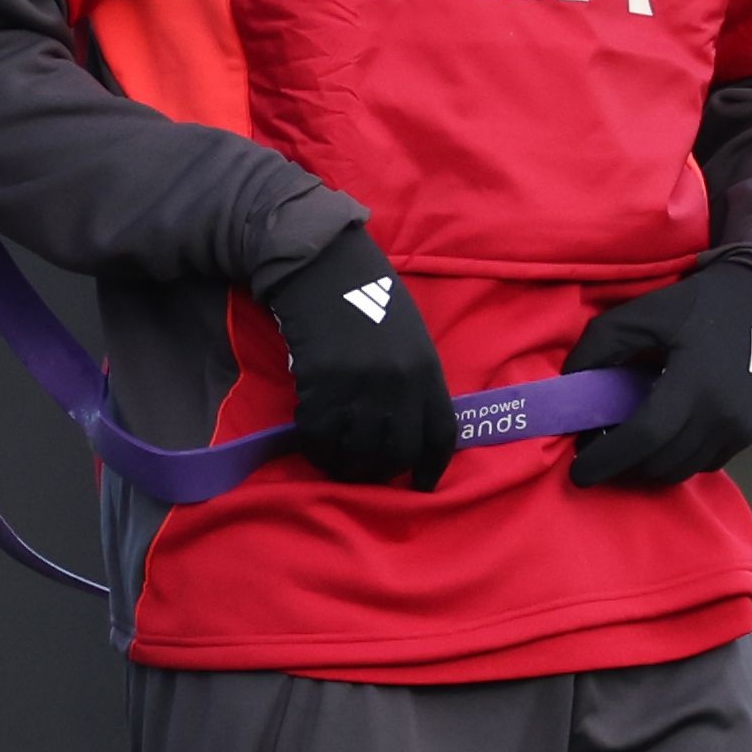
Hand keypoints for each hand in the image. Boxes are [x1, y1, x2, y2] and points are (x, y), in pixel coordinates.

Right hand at [260, 227, 456, 488]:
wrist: (324, 265)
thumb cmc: (368, 295)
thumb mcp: (408, 336)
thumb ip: (412, 380)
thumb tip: (403, 427)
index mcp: (427, 370)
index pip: (439, 435)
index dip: (431, 468)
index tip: (420, 486)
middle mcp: (399, 384)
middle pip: (396, 453)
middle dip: (380, 471)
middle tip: (364, 471)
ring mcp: (361, 386)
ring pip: (356, 452)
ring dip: (344, 465)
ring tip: (336, 461)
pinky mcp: (323, 384)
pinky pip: (320, 435)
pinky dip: (315, 447)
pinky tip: (312, 441)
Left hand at [563, 254, 751, 486]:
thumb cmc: (701, 305)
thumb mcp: (645, 312)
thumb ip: (601, 344)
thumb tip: (569, 384)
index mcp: (694, 383)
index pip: (644, 438)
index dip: (606, 458)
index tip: (577, 470)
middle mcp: (720, 416)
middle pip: (659, 463)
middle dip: (620, 467)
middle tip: (594, 453)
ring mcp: (737, 431)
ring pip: (679, 471)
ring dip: (646, 468)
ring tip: (623, 448)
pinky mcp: (745, 436)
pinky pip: (701, 465)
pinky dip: (673, 462)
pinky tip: (659, 440)